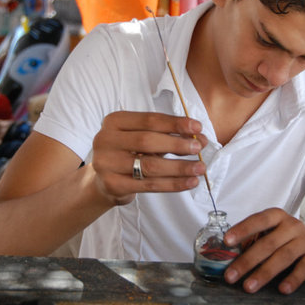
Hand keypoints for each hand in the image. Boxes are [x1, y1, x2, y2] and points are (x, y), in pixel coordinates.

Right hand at [91, 111, 207, 204]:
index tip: (198, 127)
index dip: (175, 123)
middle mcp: (105, 139)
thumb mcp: (144, 138)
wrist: (104, 181)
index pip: (149, 120)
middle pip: (147, 140)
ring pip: (150, 165)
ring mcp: (106, 163)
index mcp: (113, 121)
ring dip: (179, 167)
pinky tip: (190, 182)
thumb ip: (169, 136)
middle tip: (199, 148)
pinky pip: (149, 185)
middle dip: (177, 144)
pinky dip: (173, 184)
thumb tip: (200, 138)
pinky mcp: (113, 185)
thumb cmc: (129, 153)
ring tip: (200, 168)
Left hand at [223, 208, 304, 293]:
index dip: (242, 230)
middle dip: (247, 261)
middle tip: (231, 276)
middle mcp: (292, 225)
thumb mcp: (268, 236)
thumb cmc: (283, 243)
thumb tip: (224, 258)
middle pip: (267, 243)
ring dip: (264, 273)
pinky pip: (303, 268)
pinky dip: (293, 279)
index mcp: (276, 216)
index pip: (258, 220)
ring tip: (249, 287)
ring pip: (283, 256)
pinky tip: (282, 289)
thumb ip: (249, 243)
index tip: (227, 241)